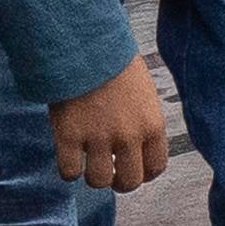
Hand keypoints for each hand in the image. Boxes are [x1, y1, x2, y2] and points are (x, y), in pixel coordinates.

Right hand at [53, 58, 174, 193]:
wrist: (85, 43)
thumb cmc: (113, 63)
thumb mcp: (144, 92)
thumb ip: (144, 121)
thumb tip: (137, 148)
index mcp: (152, 124)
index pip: (156, 167)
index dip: (143, 174)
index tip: (133, 170)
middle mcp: (129, 136)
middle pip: (129, 182)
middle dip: (119, 182)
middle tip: (110, 173)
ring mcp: (98, 137)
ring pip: (99, 181)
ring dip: (93, 176)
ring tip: (88, 163)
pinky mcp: (69, 135)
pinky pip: (69, 172)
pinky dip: (68, 170)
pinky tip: (69, 158)